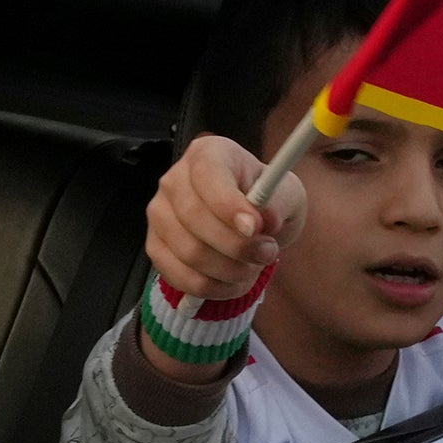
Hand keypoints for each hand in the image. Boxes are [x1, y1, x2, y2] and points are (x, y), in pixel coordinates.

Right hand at [143, 134, 283, 320]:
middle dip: (237, 245)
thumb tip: (266, 220)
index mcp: (207, 153)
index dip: (228, 203)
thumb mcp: (286, 193)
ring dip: (230, 270)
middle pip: (194, 218)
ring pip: (189, 252)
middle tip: (267, 253)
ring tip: (253, 266)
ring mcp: (160, 214)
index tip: (256, 227)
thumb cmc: (267, 200)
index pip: (207, 174)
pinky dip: (213, 288)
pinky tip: (234, 281)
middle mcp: (174, 179)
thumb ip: (278, 202)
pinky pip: (180, 277)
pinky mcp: (155, 247)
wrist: (251, 222)